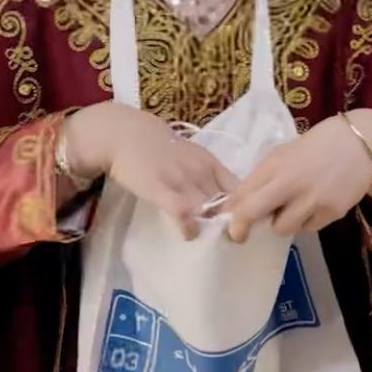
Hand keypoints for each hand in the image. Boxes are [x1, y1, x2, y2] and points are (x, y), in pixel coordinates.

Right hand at [64, 103, 235, 239]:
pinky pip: (183, 213)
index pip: (241, 189)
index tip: (242, 222)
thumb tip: (226, 199)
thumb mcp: (194, 157)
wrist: (127, 134)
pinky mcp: (161, 190)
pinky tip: (188, 234)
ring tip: (209, 237)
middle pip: (228, 203)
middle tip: (227, 237)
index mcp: (212, 164)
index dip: (245, 208)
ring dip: (211, 227)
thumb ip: (209, 176)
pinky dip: (189, 228)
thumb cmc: (161, 148)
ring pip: (209, 210)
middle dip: (230, 222)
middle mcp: (202, 172)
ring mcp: (183, 181)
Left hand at [223, 113, 371, 242]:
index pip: (241, 194)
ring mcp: (312, 200)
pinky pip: (307, 227)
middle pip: (252, 214)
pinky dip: (306, 221)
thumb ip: (263, 176)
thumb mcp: (284, 153)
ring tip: (292, 208)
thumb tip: (240, 203)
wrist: (360, 144)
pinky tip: (314, 205)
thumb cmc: (317, 146)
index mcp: (275, 164)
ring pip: (282, 228)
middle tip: (239, 235)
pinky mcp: (331, 212)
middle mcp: (291, 183)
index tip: (226, 220)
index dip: (229, 211)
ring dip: (282, 222)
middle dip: (241, 228)